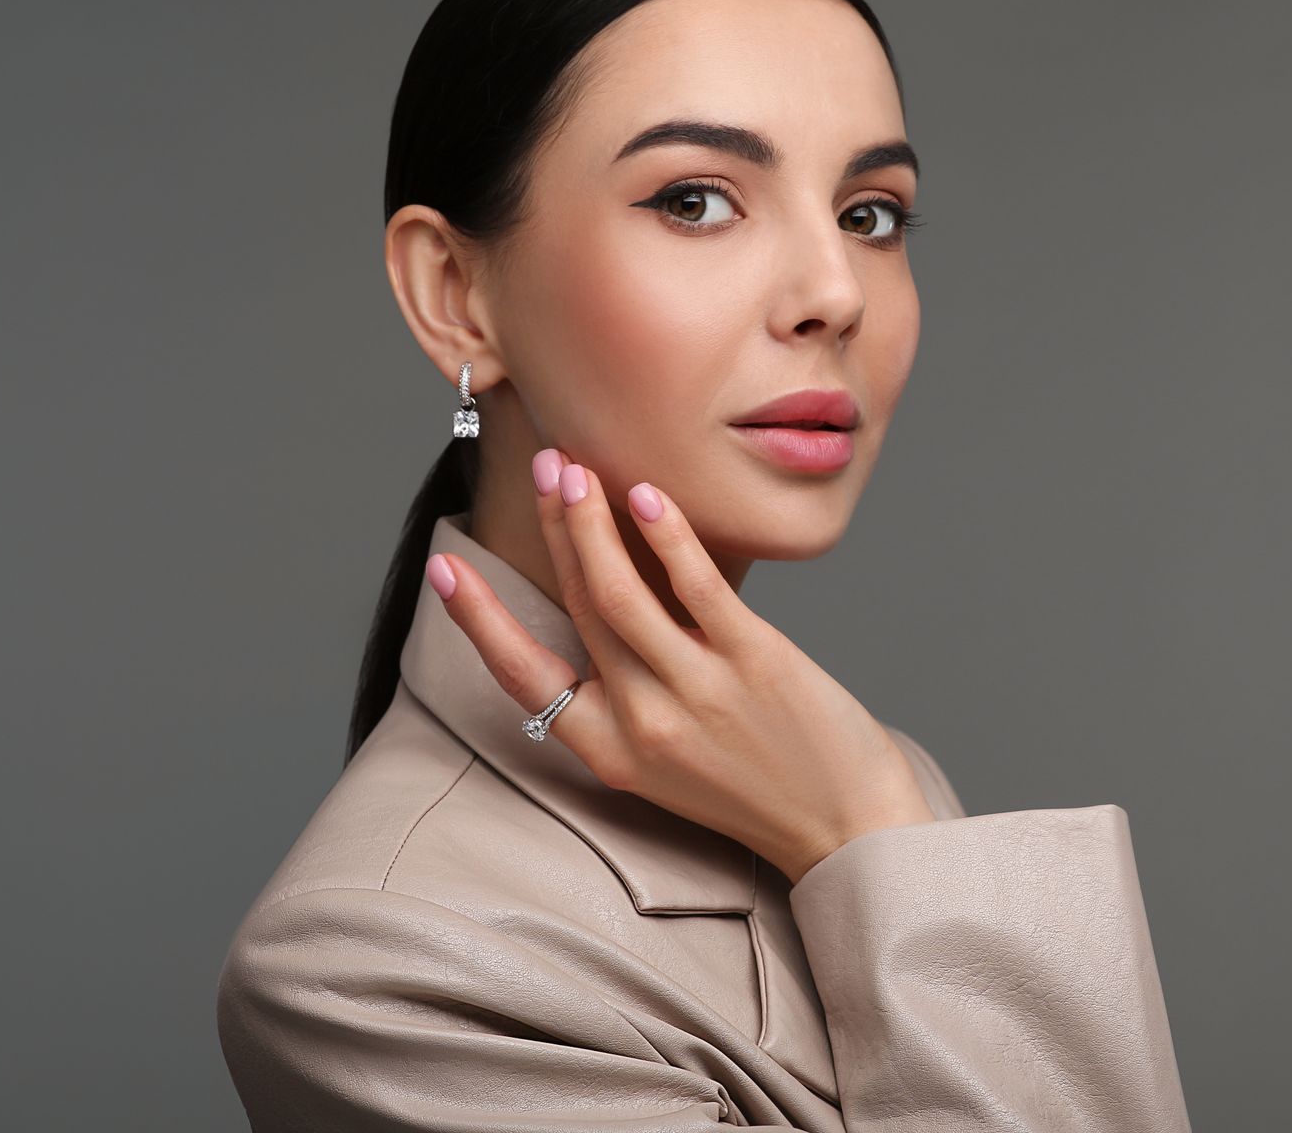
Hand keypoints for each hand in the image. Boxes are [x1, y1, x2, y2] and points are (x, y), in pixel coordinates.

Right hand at [427, 446, 936, 883]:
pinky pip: (697, 589)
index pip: (522, 677)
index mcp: (611, 752)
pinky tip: (646, 495)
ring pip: (619, 594)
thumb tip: (605, 605)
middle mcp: (643, 723)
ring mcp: (697, 692)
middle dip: (555, 528)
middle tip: (545, 464)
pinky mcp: (754, 662)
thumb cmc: (760, 784)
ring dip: (589, 524)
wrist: (849, 827)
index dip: (478, 621)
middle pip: (578, 609)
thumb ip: (630, 695)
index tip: (443, 568)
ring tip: (577, 468)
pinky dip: (665, 538)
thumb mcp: (669, 761)